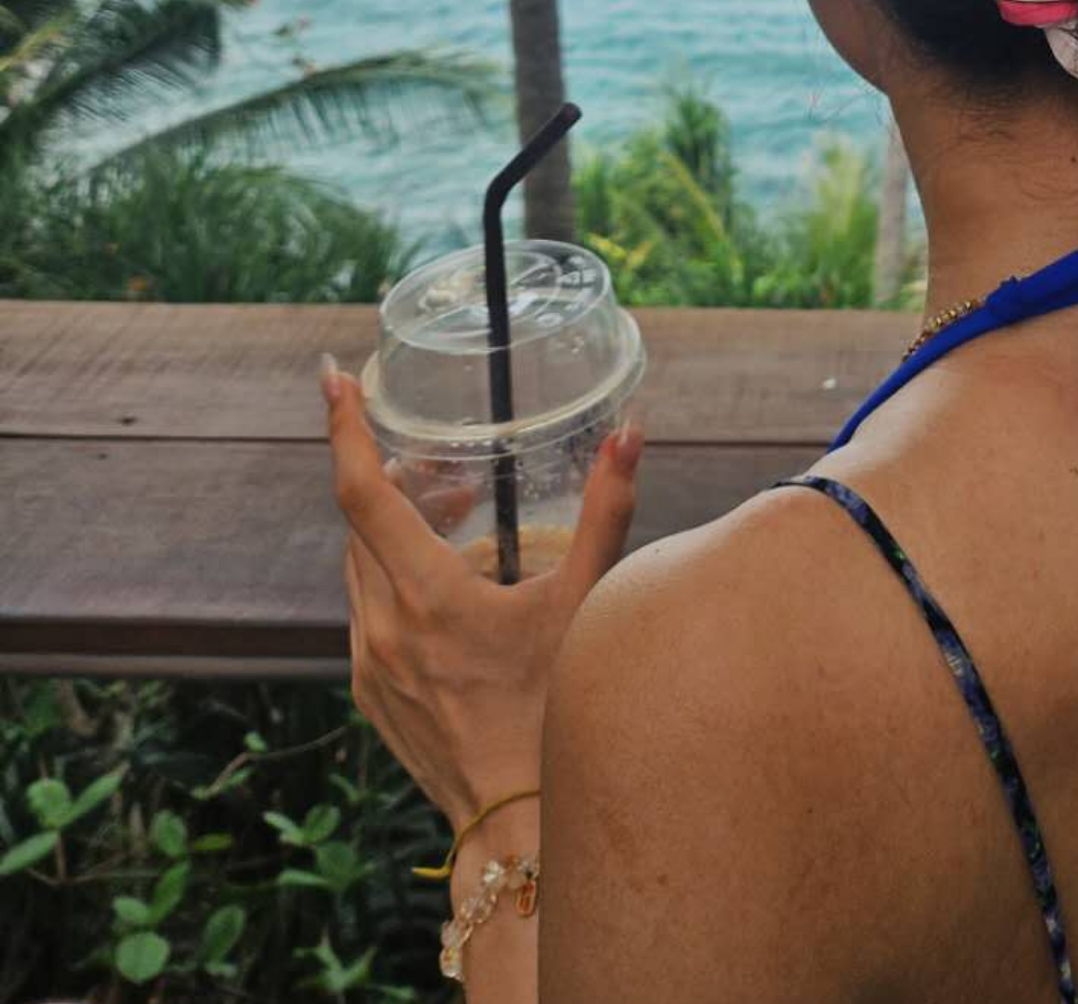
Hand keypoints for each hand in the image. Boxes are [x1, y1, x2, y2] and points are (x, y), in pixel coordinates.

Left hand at [323, 358, 642, 831]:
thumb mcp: (585, 601)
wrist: (516, 817)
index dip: (344, 427)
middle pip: (362, 522)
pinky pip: (368, 612)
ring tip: (463, 523)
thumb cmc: (554, 708)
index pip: (361, 490)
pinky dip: (397, 580)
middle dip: (397, 478)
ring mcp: (368, 664)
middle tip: (450, 467)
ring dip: (399, 531)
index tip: (331, 377)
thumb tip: (629, 432)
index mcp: (424, 595)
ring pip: (362, 567)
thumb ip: (607, 509)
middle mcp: (380, 626)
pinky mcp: (370, 693)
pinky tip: (455, 592)